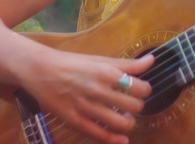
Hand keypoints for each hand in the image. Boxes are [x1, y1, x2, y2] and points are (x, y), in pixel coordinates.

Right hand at [21, 47, 153, 143]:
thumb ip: (127, 64)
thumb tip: (151, 60)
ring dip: (129, 123)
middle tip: (133, 104)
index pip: (139, 87)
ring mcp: (87, 108)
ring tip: (126, 118)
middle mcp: (99, 91)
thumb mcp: (101, 60)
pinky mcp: (75, 121)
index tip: (142, 89)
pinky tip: (122, 139)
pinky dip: (114, 140)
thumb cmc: (75, 63)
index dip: (145, 90)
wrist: (43, 71)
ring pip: (120, 123)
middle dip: (138, 106)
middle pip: (133, 106)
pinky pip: (100, 135)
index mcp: (107, 72)